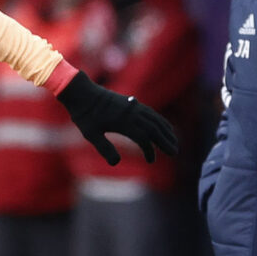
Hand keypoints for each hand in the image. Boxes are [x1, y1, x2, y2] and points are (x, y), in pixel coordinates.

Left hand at [55, 70, 178, 165]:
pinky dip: (159, 120)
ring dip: (165, 130)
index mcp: (123, 121)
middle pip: (154, 128)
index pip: (143, 138)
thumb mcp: (90, 134)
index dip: (150, 150)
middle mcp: (131, 113)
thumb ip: (104, 148)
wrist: (81, 92)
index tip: (151, 161)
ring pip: (154, 118)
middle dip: (165, 141)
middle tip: (175, 152)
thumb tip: (116, 163)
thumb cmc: (84, 115)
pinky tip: (162, 126)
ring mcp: (132, 106)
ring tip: (174, 140)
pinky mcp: (131, 103)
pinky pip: (149, 112)